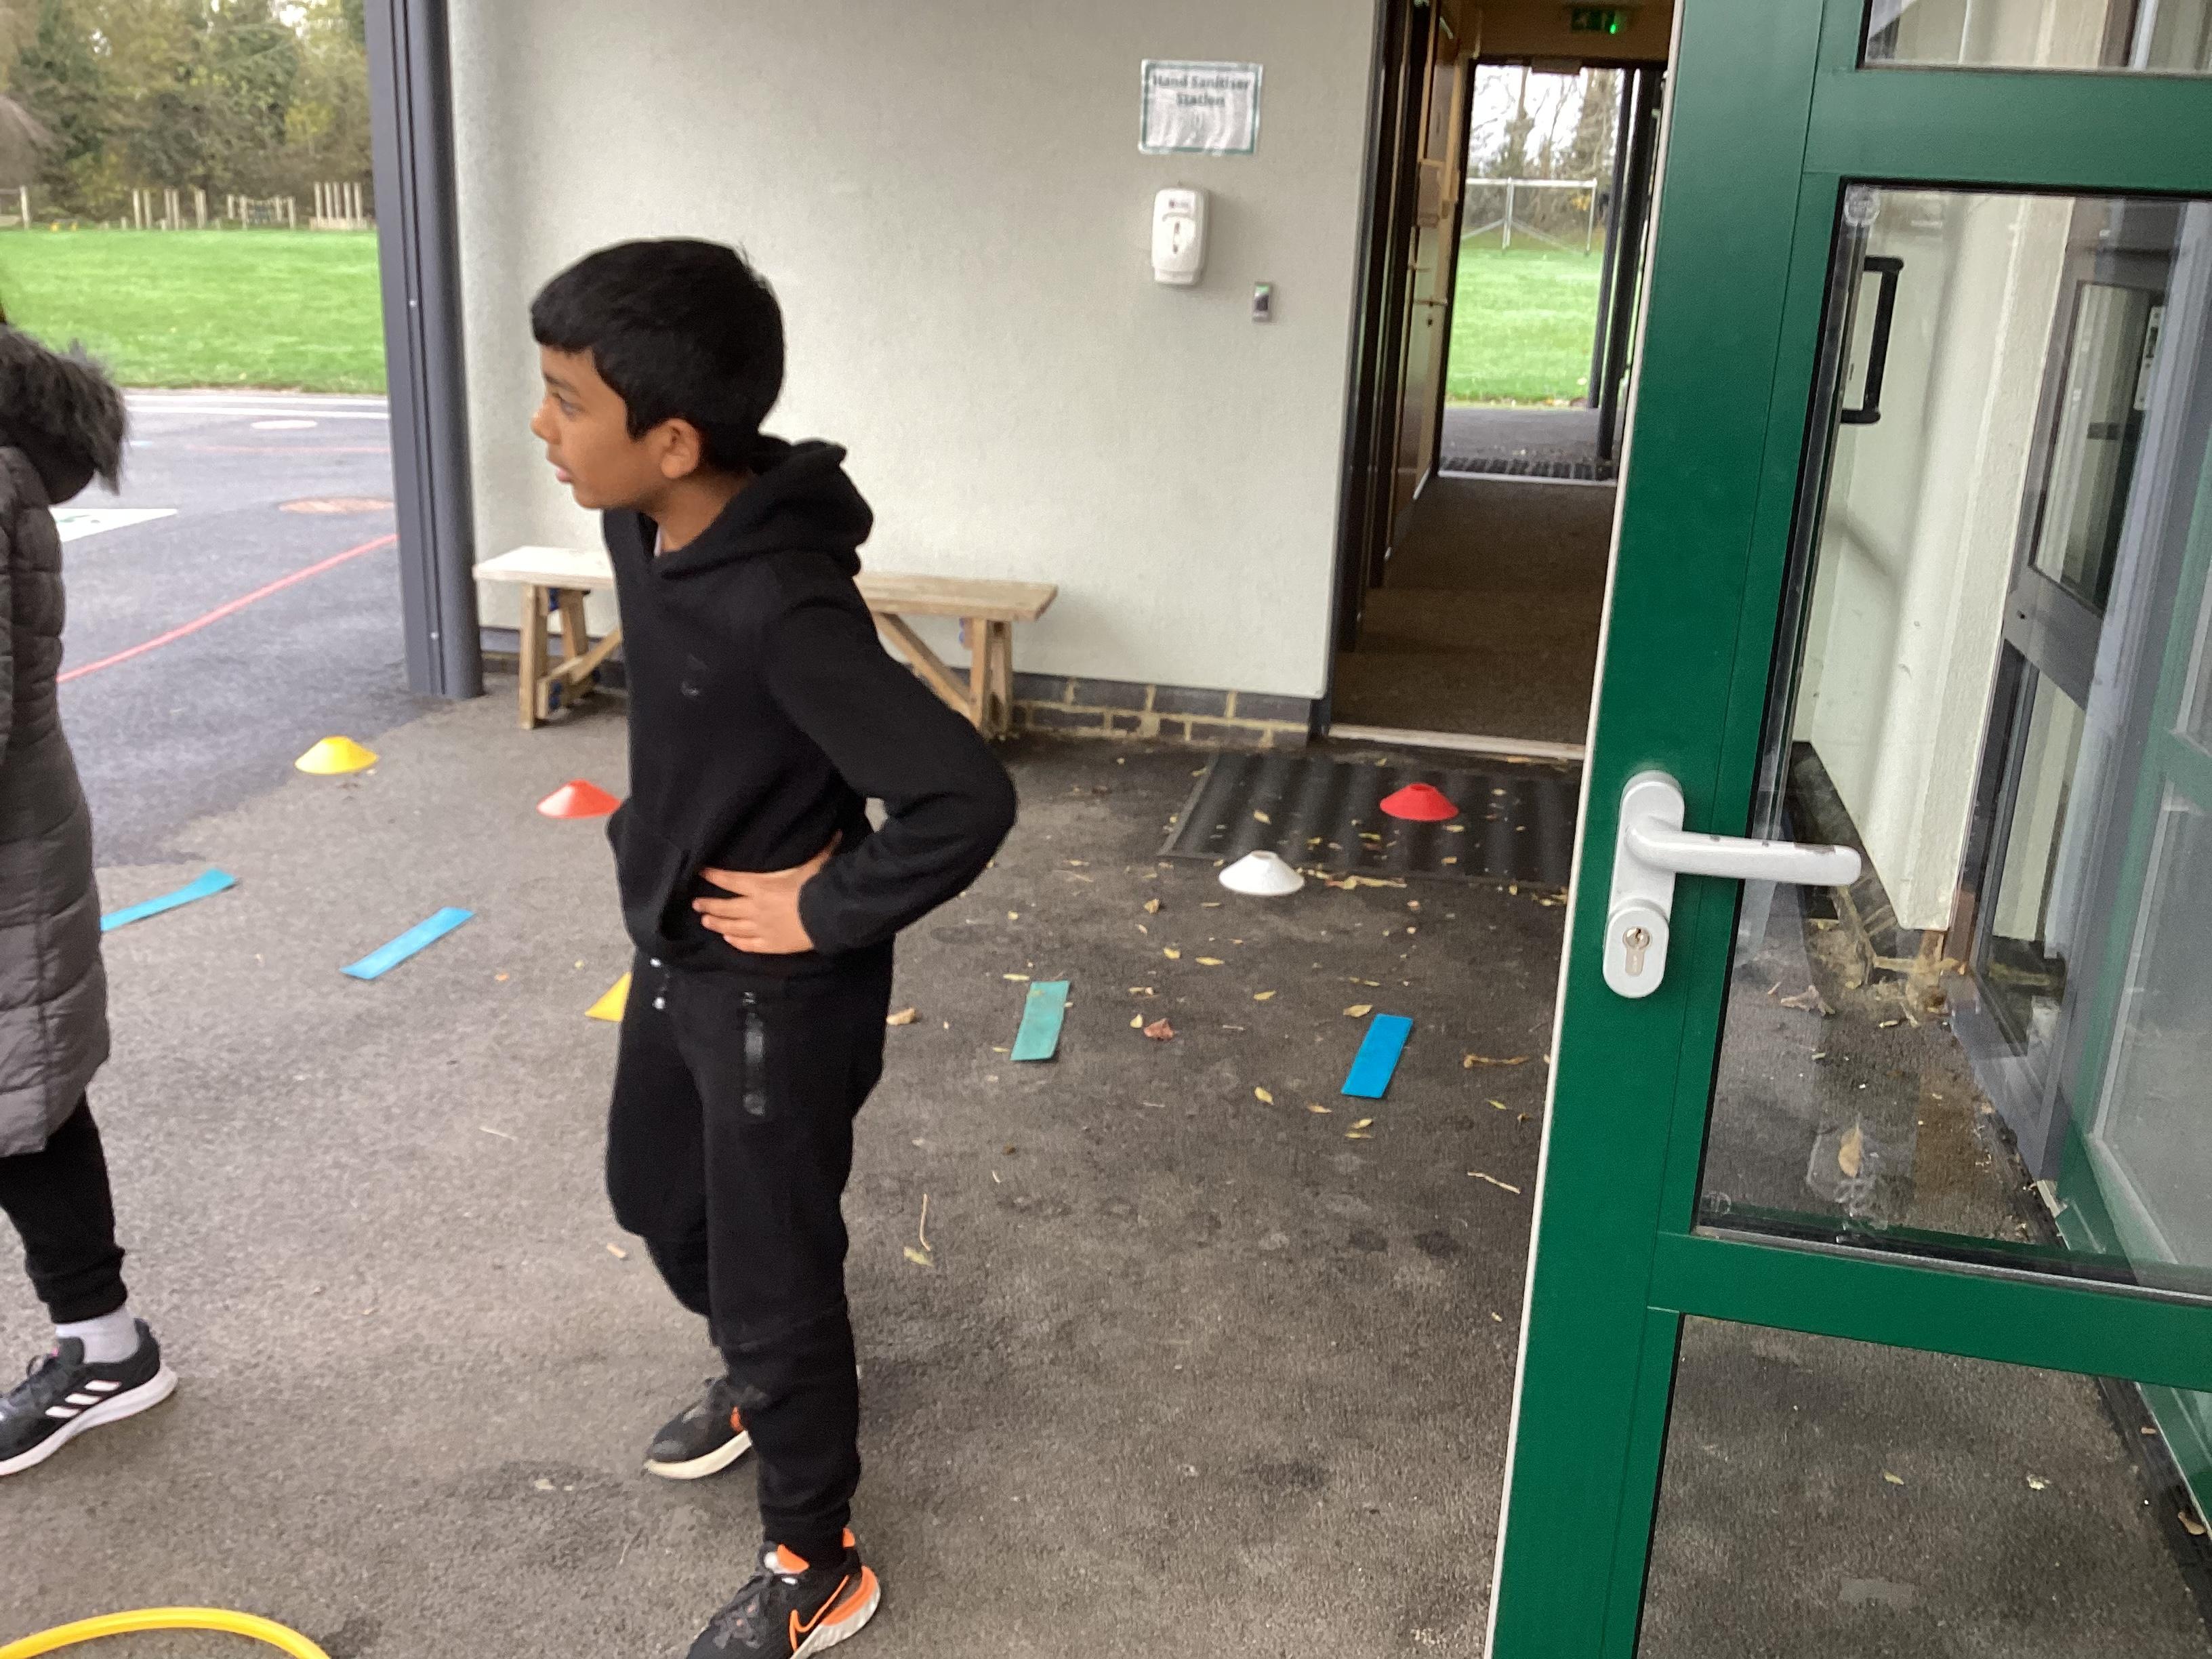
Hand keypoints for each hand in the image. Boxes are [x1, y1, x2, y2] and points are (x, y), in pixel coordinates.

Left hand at [694, 835, 839, 954]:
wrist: (826, 917)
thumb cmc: (816, 888)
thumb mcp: (815, 865)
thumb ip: (821, 849)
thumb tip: (836, 832)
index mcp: (760, 886)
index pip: (730, 880)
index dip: (713, 875)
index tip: (700, 872)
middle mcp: (754, 908)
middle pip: (725, 907)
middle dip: (708, 905)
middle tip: (695, 904)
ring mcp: (760, 928)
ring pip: (732, 927)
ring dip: (717, 924)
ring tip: (705, 922)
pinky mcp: (770, 945)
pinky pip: (748, 944)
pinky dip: (736, 942)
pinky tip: (729, 939)